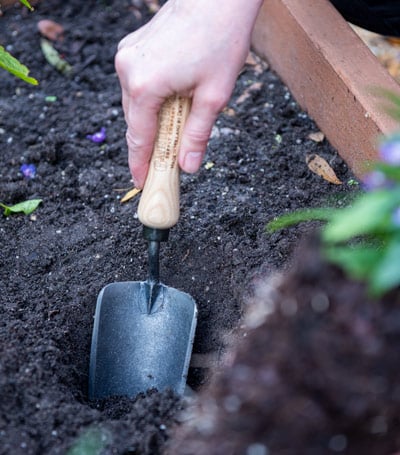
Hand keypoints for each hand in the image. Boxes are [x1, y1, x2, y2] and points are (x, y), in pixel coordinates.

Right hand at [115, 0, 262, 187]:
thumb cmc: (221, 39)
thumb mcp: (214, 96)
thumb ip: (197, 135)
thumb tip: (187, 166)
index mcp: (145, 86)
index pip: (138, 137)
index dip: (140, 164)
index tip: (142, 182)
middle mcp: (128, 70)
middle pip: (135, 122)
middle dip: (150, 144)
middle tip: (165, 163)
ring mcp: (127, 56)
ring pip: (135, 103)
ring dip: (152, 120)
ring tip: (175, 129)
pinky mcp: (132, 47)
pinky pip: (137, 84)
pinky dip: (151, 99)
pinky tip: (170, 101)